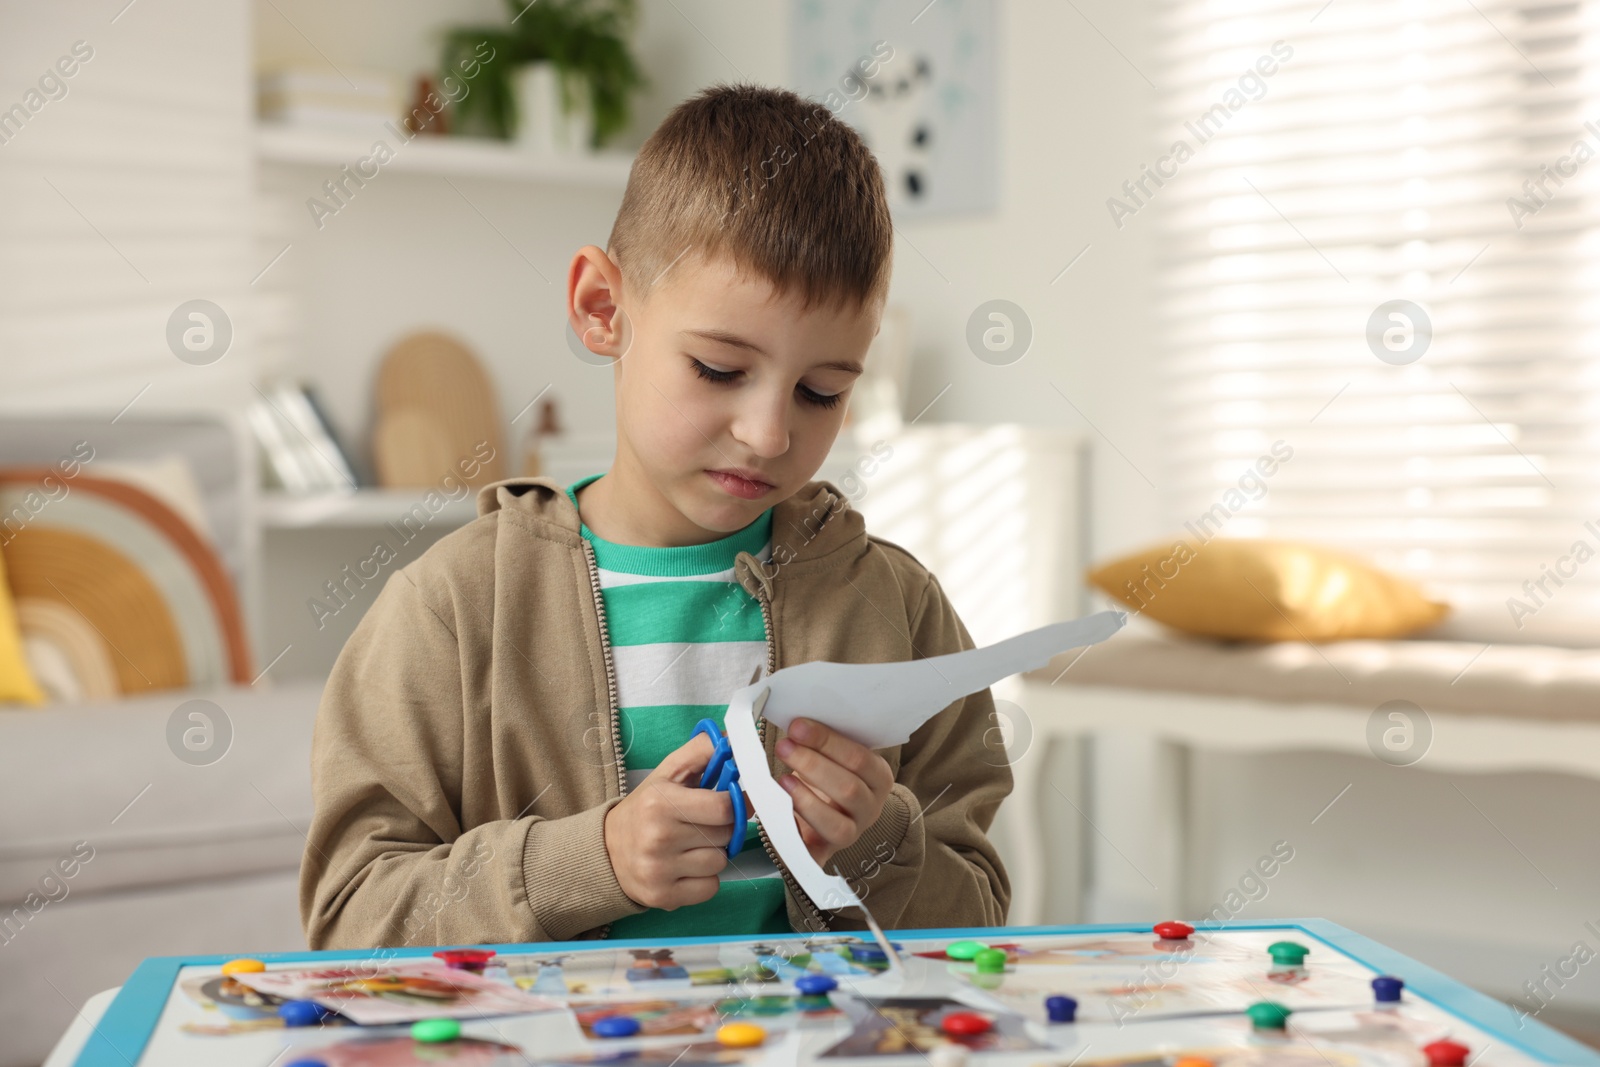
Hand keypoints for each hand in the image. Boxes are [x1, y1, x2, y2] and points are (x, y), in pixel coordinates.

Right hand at [603, 733, 735, 909]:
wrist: (606, 851)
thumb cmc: (645, 809)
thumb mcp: (667, 773)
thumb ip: (700, 751)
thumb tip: (732, 739)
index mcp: (660, 802)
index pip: (723, 807)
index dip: (736, 803)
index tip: (733, 801)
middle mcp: (658, 838)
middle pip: (725, 835)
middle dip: (721, 828)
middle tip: (703, 824)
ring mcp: (659, 871)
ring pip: (720, 862)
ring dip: (713, 854)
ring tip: (690, 846)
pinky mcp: (663, 897)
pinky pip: (711, 888)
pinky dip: (705, 879)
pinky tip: (685, 868)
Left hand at [774, 718, 893, 866]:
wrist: (826, 810)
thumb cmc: (829, 774)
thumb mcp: (833, 755)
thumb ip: (821, 742)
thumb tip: (795, 726)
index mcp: (878, 777)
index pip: (860, 758)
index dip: (827, 742)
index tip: (797, 726)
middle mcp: (871, 807)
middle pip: (849, 789)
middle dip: (813, 765)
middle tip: (785, 747)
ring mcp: (853, 832)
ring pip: (837, 823)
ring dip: (805, 799)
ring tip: (782, 778)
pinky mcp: (828, 852)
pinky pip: (816, 848)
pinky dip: (797, 829)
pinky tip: (781, 808)